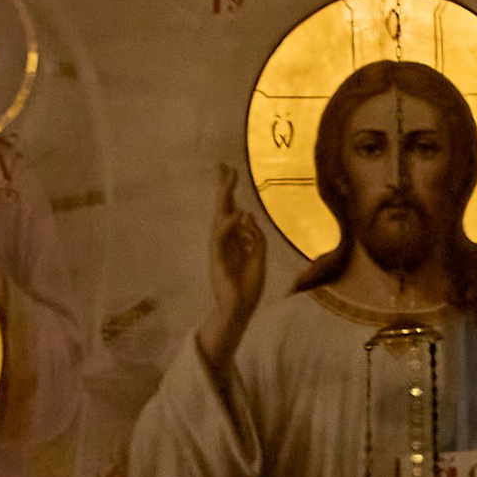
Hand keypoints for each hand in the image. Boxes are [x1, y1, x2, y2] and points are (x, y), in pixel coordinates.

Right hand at [200, 166, 267, 371]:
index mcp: (235, 239)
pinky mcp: (217, 260)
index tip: (231, 170)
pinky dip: (228, 226)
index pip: (231, 210)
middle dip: (224, 188)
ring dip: (225, 199)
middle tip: (225, 166)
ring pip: (220, 219)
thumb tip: (248, 213)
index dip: (230, 191)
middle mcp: (225, 241)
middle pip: (223, 209)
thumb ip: (255, 236)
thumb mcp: (259, 257)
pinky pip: (221, 239)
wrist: (240, 309)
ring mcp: (219, 249)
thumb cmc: (248, 286)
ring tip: (228, 180)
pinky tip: (236, 213)